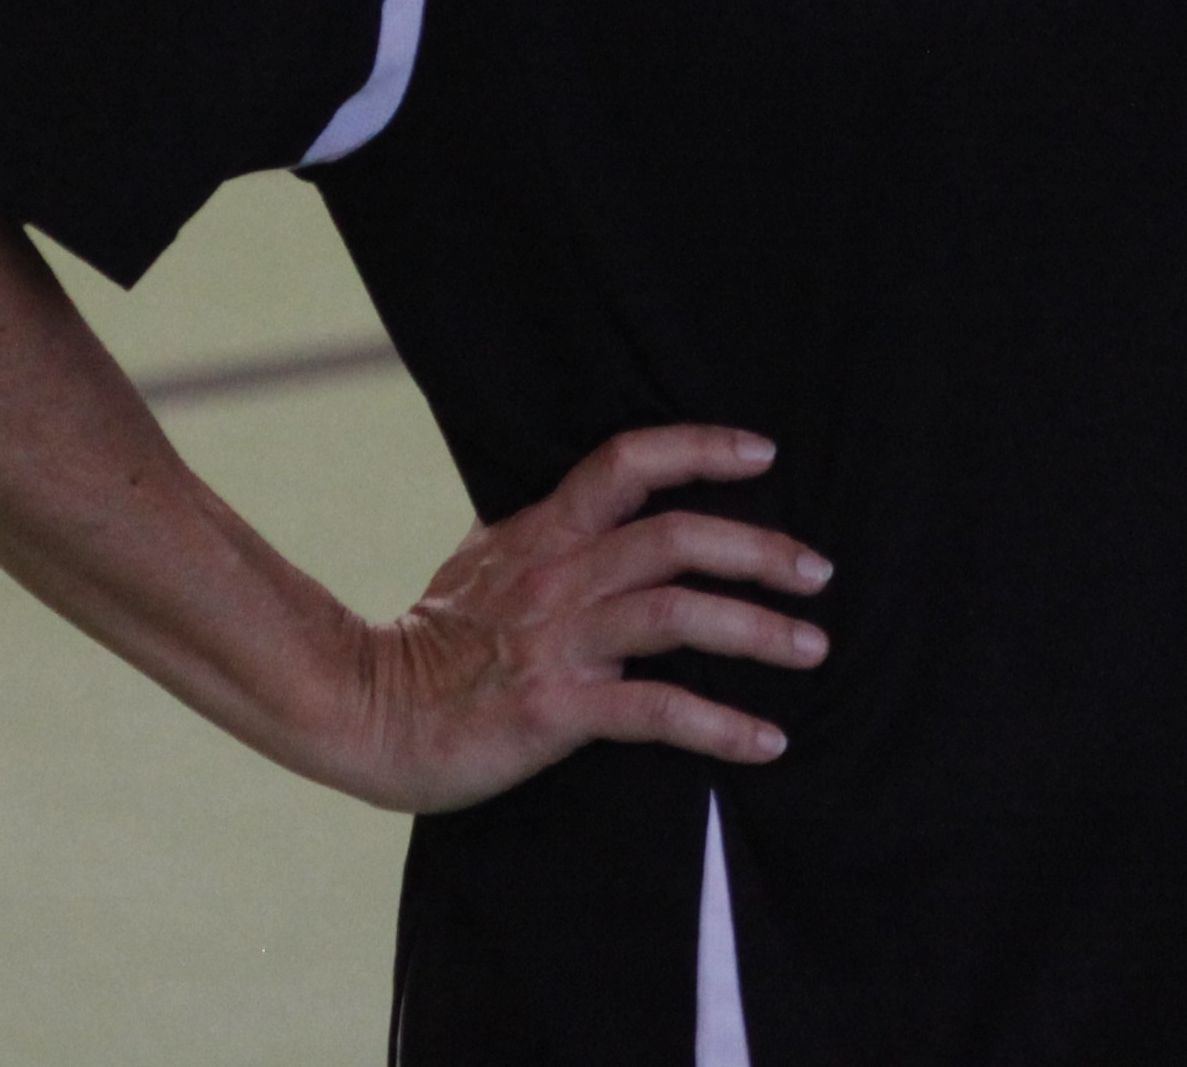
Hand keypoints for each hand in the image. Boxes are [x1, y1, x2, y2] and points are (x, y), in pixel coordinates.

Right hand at [344, 424, 831, 812]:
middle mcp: (557, 575)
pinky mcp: (554, 710)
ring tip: (811, 648)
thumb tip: (600, 502)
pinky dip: (719, 725)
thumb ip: (544, 529)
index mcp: (543, 530)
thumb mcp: (483, 557)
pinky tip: (766, 740)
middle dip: (758, 550)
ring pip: (674, 614)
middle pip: (674, 538)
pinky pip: (654, 711)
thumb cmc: (432, 639)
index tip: (762, 453)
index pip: (626, 461)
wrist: (368, 712)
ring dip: (756, 630)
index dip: (698, 447)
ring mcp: (557, 642)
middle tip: (818, 572)